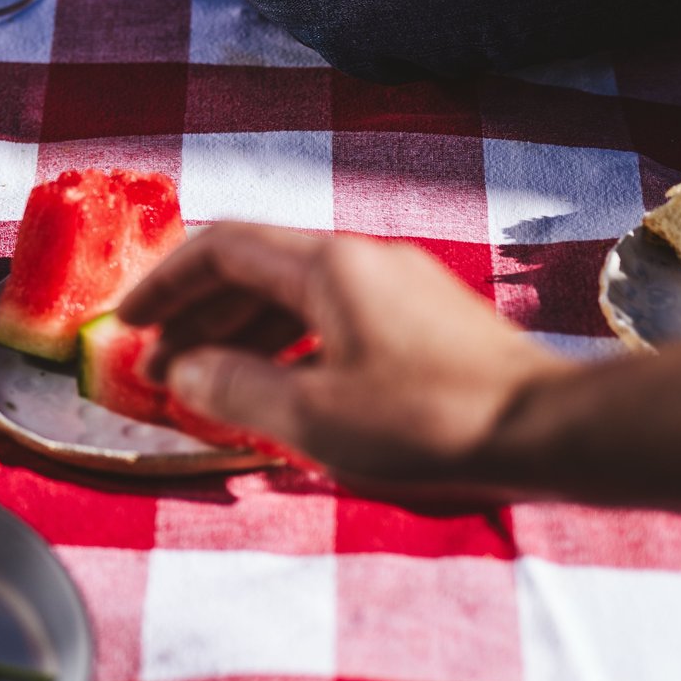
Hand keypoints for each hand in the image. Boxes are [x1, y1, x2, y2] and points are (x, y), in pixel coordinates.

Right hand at [117, 225, 567, 492]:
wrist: (552, 431)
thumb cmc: (432, 421)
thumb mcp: (313, 417)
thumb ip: (235, 390)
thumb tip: (186, 374)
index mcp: (328, 266)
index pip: (222, 248)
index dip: (165, 283)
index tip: (129, 322)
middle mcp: (363, 261)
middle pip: (257, 270)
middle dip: (198, 316)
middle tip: (160, 365)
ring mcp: (400, 288)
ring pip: (296, 296)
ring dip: (242, 334)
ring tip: (209, 383)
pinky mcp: (427, 323)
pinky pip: (334, 318)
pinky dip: (289, 346)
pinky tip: (280, 391)